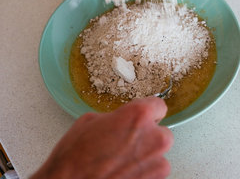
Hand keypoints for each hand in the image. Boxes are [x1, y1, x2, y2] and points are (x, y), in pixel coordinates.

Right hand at [30, 97, 172, 178]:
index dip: (148, 111)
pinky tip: (124, 171)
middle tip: (127, 141)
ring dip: (146, 155)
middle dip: (147, 135)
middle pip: (161, 132)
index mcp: (138, 115)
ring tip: (122, 160)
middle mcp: (153, 138)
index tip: (144, 116)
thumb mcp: (93, 120)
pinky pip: (154, 172)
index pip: (158, 105)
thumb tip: (124, 122)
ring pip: (159, 155)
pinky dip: (143, 172)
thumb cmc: (75, 156)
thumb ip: (118, 117)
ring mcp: (156, 164)